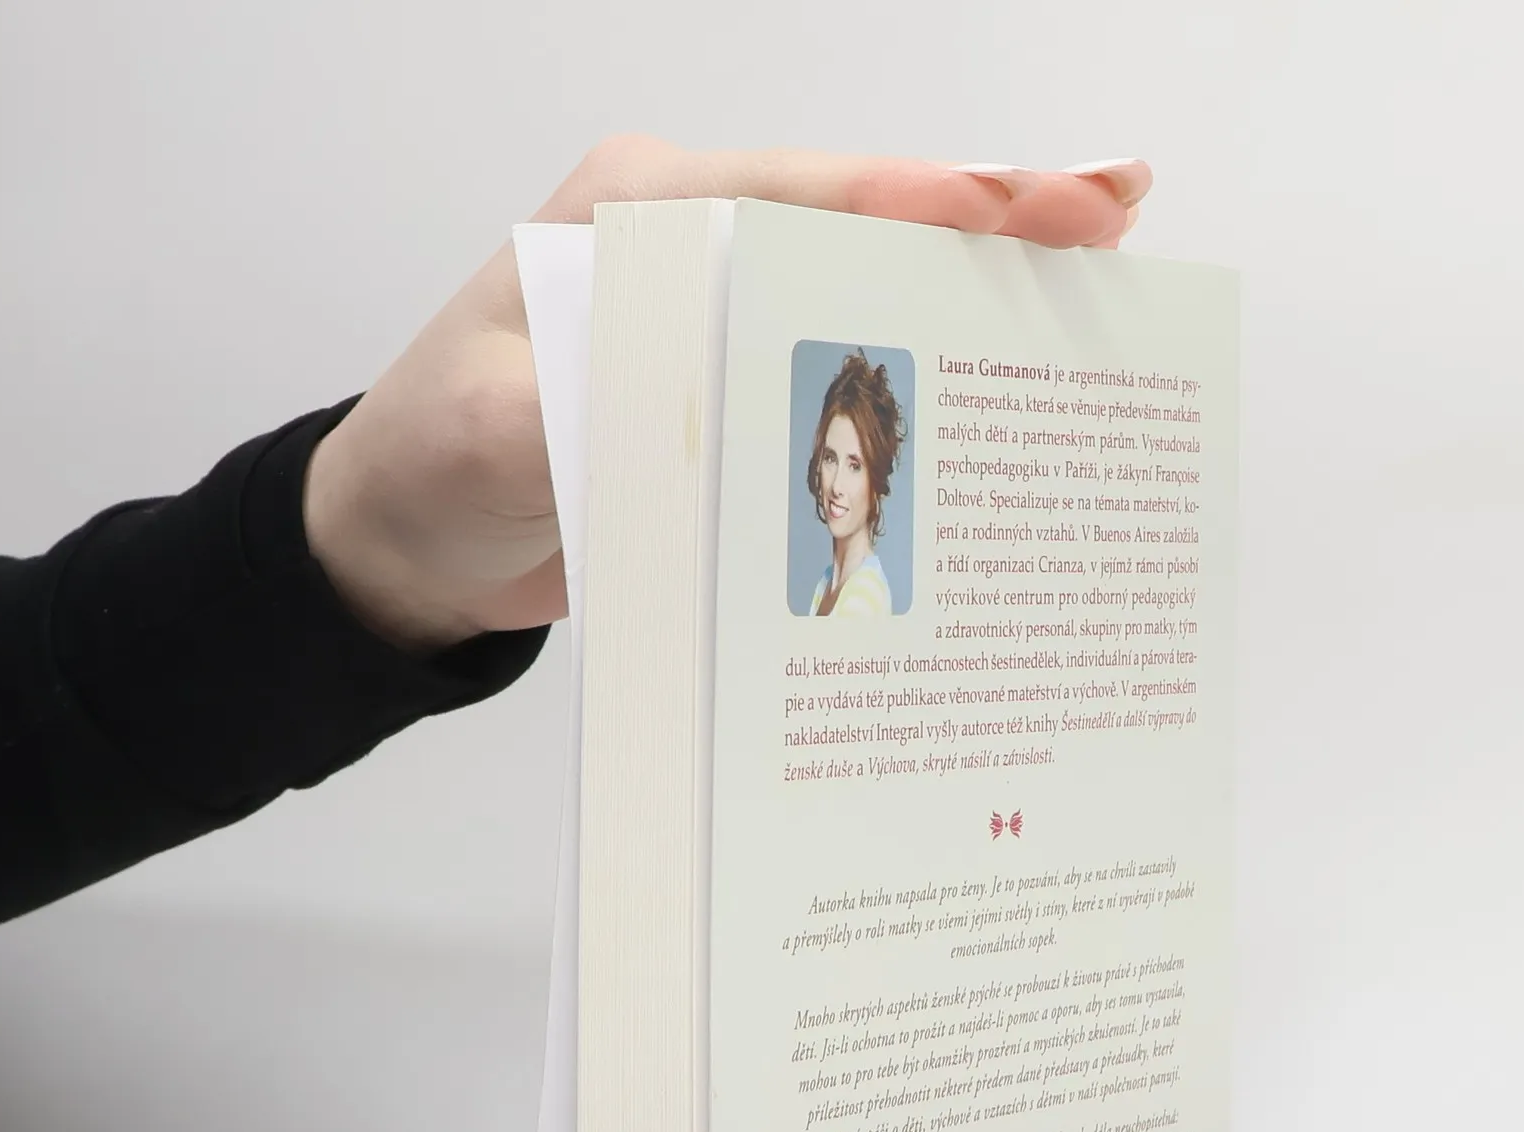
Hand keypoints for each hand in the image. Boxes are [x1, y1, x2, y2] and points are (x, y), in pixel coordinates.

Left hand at [304, 135, 1151, 649]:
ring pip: (871, 290)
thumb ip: (578, 411)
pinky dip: (926, 372)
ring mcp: (721, 322)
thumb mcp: (486, 436)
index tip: (1023, 206)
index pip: (801, 193)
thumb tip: (688, 405)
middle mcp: (693, 250)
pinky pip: (844, 372)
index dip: (920, 202)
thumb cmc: (431, 469)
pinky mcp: (734, 395)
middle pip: (864, 225)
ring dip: (979, 293)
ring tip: (1100, 287)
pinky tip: (1004, 388)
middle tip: (1115, 217)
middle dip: (990, 221)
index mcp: (638, 216)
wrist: (408, 546)